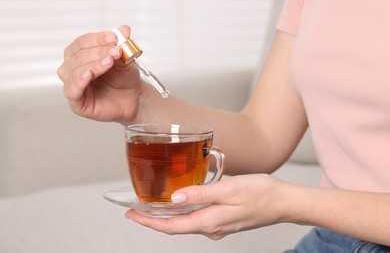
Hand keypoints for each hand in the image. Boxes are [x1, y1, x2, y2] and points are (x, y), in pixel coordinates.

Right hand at [57, 25, 141, 122]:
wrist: (134, 98)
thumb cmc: (124, 78)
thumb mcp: (124, 58)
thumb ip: (121, 44)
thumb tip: (124, 29)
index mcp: (79, 54)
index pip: (82, 42)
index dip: (97, 39)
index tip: (113, 37)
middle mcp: (72, 68)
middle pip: (77, 55)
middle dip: (97, 51)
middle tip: (115, 51)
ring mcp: (72, 85)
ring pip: (74, 71)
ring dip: (93, 64)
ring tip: (109, 61)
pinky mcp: (76, 103)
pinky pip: (72, 90)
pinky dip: (79, 80)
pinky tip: (89, 74)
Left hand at [125, 174, 288, 239]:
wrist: (283, 202)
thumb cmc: (261, 193)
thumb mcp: (229, 189)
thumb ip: (200, 194)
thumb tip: (175, 199)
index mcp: (210, 221)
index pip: (172, 226)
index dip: (149, 222)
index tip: (132, 215)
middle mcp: (212, 228)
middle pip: (175, 226)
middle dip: (153, 220)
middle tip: (136, 210)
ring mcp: (218, 226)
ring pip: (186, 223)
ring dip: (167, 217)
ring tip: (152, 206)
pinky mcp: (224, 221)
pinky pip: (197, 219)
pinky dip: (183, 213)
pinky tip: (180, 203)